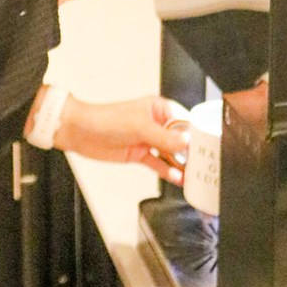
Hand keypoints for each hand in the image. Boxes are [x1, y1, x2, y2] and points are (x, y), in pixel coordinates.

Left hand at [53, 94, 188, 184]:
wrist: (80, 132)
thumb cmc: (106, 119)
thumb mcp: (139, 127)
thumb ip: (164, 137)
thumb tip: (186, 141)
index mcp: (158, 108)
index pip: (183, 121)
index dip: (194, 134)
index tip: (205, 148)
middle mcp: (155, 123)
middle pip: (179, 139)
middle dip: (189, 152)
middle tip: (201, 165)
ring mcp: (147, 140)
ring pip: (170, 153)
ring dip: (179, 164)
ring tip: (192, 176)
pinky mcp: (139, 154)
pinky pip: (158, 163)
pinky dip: (167, 171)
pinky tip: (176, 178)